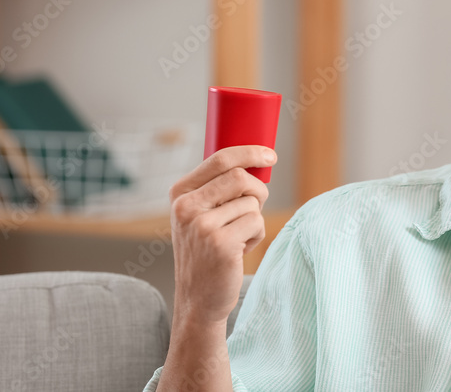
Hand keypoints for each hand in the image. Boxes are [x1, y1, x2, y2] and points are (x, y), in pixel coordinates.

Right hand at [168, 145, 274, 325]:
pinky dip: (256, 235)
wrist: (198, 298)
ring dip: (254, 219)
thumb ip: (218, 188)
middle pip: (240, 178)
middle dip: (258, 191)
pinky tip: (239, 250)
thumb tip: (258, 160)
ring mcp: (202, 226)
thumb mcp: (201, 214)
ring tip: (237, 238)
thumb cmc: (207, 251)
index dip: (249, 152)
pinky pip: (257, 222)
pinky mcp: (221, 244)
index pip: (220, 159)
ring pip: (251, 203)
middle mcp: (186, 207)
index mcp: (180, 193)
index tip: (269, 156)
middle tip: (255, 208)